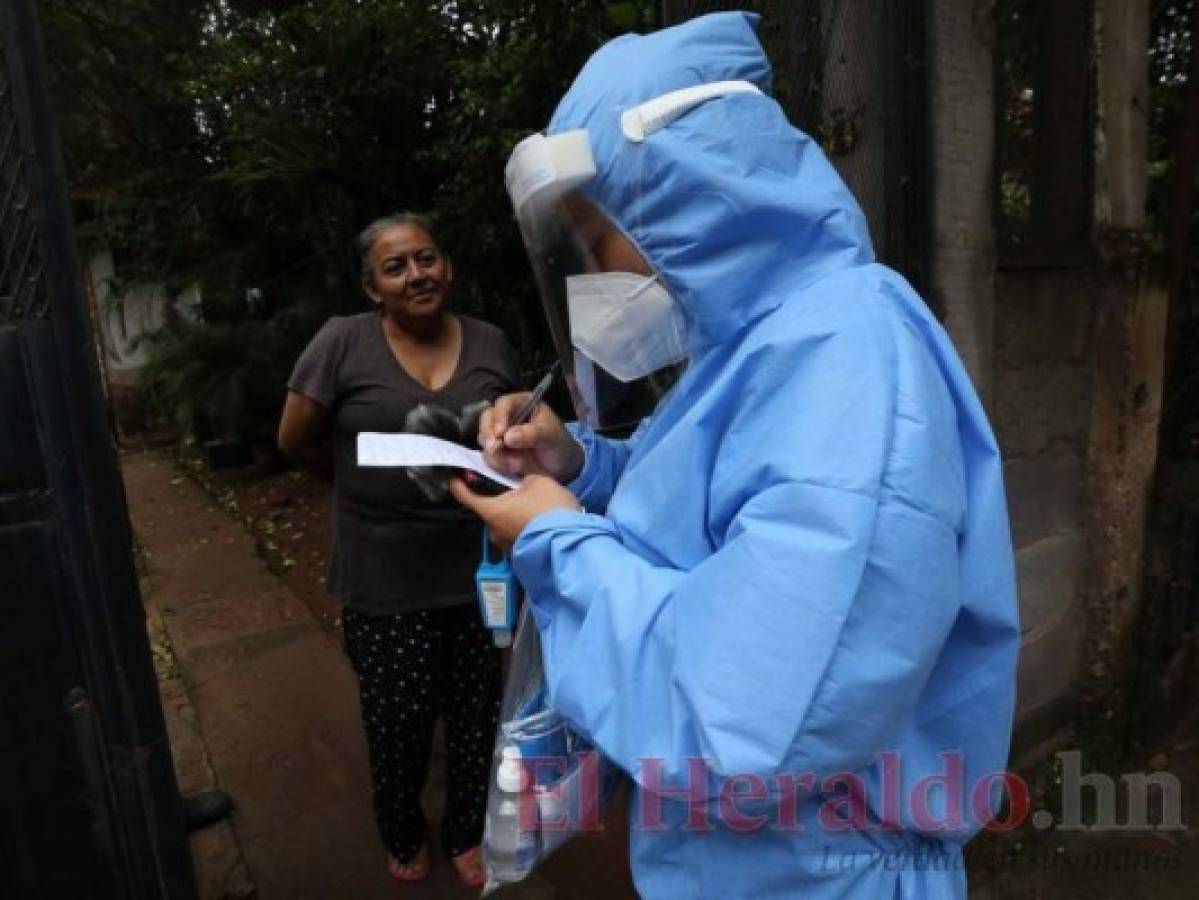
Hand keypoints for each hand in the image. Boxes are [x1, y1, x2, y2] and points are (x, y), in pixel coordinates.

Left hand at [449, 474, 579, 549]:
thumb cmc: (549, 508)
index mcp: (491, 510)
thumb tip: (520, 483)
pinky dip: (525, 526)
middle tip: (517, 487)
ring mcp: (506, 546)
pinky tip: (541, 521)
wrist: (571, 542)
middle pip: (490, 509)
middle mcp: (493, 531)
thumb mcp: (537, 481)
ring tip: (535, 505)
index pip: (464, 496)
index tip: (456, 475)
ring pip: (505, 523)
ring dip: (515, 513)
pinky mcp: (520, 554)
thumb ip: (522, 478)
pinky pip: (518, 535)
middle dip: (500, 498)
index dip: (458, 483)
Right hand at [480, 393, 584, 483]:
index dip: (500, 416)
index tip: (501, 432)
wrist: (560, 469)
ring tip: (517, 465)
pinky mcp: (497, 451)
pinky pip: (487, 455)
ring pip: (484, 438)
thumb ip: (532, 434)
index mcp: (523, 404)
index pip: (505, 403)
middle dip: (489, 434)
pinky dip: (497, 463)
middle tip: (495, 448)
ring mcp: (500, 434)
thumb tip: (508, 436)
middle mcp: (508, 416)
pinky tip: (514, 469)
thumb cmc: (559, 446)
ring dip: (496, 453)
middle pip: (487, 418)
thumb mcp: (551, 437)